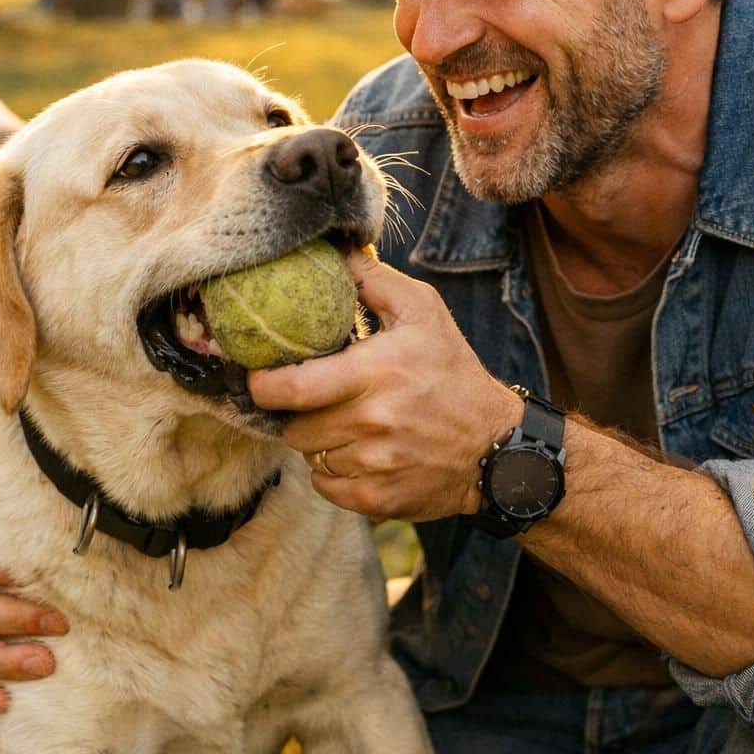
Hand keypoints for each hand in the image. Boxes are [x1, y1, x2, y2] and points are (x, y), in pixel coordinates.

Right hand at [0, 469, 67, 711]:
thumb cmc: (23, 499)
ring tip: (46, 666)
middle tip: (60, 628)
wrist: (0, 514)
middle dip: (11, 621)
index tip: (40, 579)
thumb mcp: (22, 482)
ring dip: (0, 660)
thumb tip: (20, 419)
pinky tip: (5, 702)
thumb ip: (17, 469)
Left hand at [247, 250, 522, 521]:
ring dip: (316, 441)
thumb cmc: (453, 371)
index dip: (263, 385)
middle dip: (293, 414)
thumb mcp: (424, 311)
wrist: (494, 446)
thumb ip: (373, 280)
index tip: (259, 377)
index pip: (294, 387)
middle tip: (310, 400)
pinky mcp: (378, 500)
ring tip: (342, 423)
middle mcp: (373, 422)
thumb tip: (335, 254)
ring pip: (309, 456)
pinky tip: (356, 452)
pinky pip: (326, 486)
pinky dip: (332, 472)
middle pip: (294, 427)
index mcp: (378, 372)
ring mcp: (375, 465)